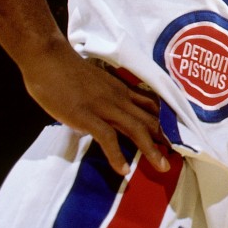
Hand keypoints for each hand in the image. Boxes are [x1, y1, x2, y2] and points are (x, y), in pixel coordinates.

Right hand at [20, 42, 170, 175]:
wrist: (49, 58)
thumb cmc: (67, 70)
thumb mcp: (96, 83)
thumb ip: (106, 98)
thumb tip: (107, 116)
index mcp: (121, 90)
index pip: (151, 106)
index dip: (165, 122)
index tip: (176, 136)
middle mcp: (119, 98)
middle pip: (149, 119)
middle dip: (165, 139)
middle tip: (179, 156)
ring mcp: (104, 106)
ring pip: (136, 128)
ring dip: (150, 149)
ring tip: (162, 166)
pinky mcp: (87, 116)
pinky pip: (107, 137)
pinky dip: (116, 154)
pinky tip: (123, 169)